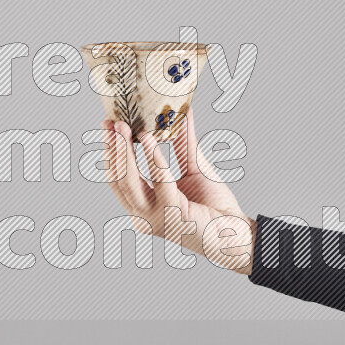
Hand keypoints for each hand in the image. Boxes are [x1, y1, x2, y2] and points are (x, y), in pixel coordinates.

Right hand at [101, 108, 255, 273]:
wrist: (237, 232)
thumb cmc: (215, 206)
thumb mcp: (193, 167)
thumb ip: (183, 142)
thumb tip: (181, 112)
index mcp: (143, 205)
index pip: (117, 178)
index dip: (110, 151)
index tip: (108, 125)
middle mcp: (143, 215)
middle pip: (118, 179)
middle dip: (113, 149)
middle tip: (112, 122)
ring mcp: (155, 219)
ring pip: (130, 183)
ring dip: (125, 153)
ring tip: (126, 127)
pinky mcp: (173, 216)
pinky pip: (160, 183)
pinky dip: (153, 159)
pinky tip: (150, 139)